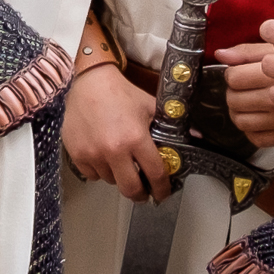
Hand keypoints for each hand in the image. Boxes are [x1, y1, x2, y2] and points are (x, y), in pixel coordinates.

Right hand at [62, 64, 171, 202]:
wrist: (89, 80)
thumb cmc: (119, 92)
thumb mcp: (150, 105)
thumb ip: (171, 124)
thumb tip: (196, 137)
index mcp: (136, 138)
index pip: (155, 175)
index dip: (162, 188)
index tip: (162, 193)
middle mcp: (114, 149)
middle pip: (131, 189)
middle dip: (140, 193)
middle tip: (143, 191)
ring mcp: (93, 153)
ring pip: (110, 181)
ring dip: (117, 176)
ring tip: (119, 162)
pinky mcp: (77, 153)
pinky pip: (91, 175)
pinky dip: (98, 170)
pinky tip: (102, 156)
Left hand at [216, 41, 273, 147]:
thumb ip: (246, 52)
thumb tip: (220, 55)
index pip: (234, 78)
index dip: (232, 73)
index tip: (239, 71)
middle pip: (234, 99)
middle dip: (233, 91)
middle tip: (241, 86)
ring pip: (241, 121)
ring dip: (238, 111)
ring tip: (246, 101)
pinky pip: (256, 139)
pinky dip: (250, 129)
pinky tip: (257, 116)